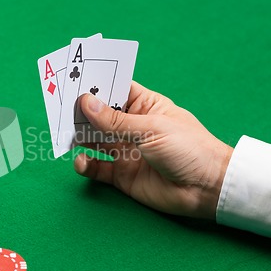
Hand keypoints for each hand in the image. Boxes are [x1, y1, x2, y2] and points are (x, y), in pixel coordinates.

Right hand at [74, 81, 232, 218]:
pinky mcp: (121, 175)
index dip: (96, 85)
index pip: (116, 90)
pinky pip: (97, 167)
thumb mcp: (151, 129)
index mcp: (145, 107)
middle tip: (62, 111)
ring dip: (80, 137)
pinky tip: (82, 162)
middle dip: (82, 113)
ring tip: (66, 136)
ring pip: (94, 140)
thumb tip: (85, 103)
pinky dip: (86, 165)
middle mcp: (132, 127)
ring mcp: (125, 151)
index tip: (74, 80)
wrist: (207, 190)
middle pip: (100, 115)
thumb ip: (115, 120)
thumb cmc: (188, 148)